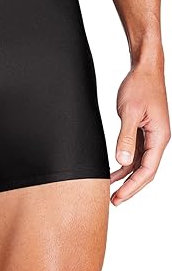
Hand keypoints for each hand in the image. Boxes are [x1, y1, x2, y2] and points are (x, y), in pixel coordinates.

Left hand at [110, 65, 169, 205]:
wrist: (144, 69)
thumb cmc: (140, 86)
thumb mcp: (129, 111)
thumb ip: (126, 137)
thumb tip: (123, 161)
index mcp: (159, 137)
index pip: (147, 170)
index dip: (133, 187)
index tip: (119, 197)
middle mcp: (158, 139)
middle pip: (145, 171)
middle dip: (130, 187)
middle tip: (114, 201)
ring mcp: (151, 135)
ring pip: (140, 163)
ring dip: (126, 177)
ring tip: (111, 191)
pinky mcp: (143, 130)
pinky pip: (135, 152)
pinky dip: (125, 163)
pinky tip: (113, 171)